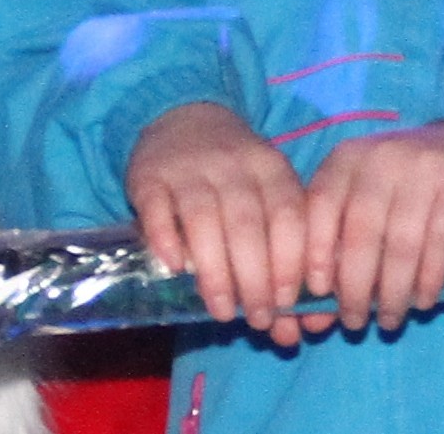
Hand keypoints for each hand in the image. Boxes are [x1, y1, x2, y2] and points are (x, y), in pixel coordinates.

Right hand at [125, 102, 309, 346]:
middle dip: (255, 279)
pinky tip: (174, 268)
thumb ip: (281, 250)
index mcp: (271, 167)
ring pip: (203, 220)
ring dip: (214, 272)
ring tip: (221, 311)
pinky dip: (165, 240)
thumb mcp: (267, 192)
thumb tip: (293, 326)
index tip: (287, 304)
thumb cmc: (236, 174)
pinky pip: (157, 210)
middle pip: (246, 224)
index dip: (290, 263)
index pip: (288, 216)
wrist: (183, 118)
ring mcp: (188, 168)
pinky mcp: (150, 175)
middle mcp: (232, 164)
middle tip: (257, 319)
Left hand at [298, 122, 443, 335]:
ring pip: (401, 243)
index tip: (317, 292)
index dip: (316, 250)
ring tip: (389, 321)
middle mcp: (379, 158)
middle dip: (355, 285)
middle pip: (361, 231)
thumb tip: (318, 300)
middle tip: (353, 322)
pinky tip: (422, 302)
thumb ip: (338, 233)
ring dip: (393, 291)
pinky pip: (440, 242)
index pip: (320, 204)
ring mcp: (421, 170)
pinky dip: (428, 278)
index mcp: (346, 159)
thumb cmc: (395, 184)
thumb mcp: (360, 191)